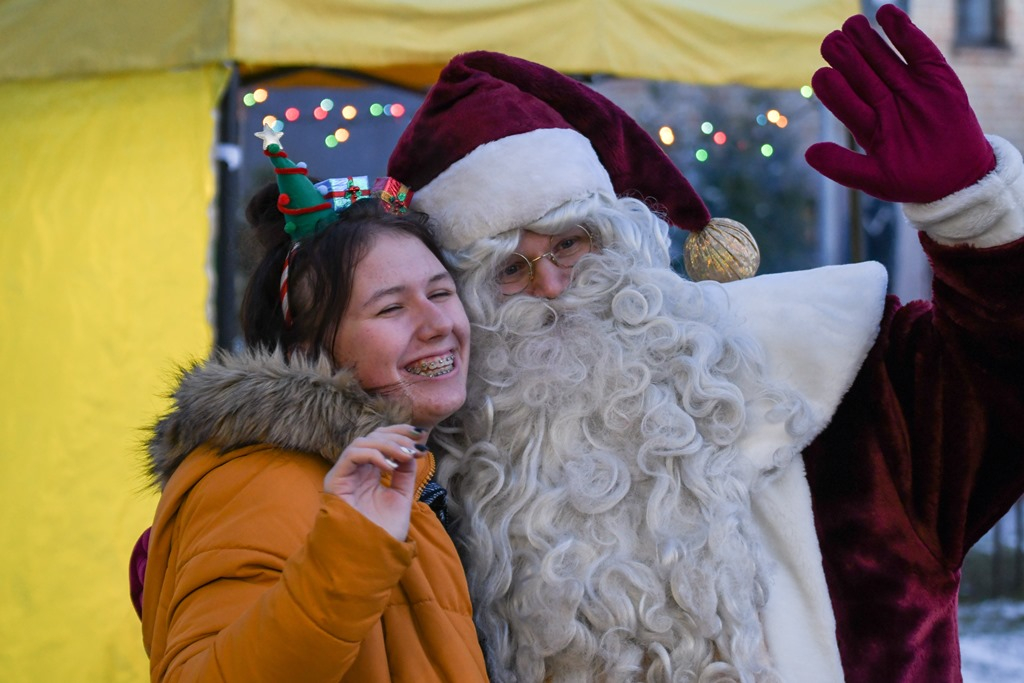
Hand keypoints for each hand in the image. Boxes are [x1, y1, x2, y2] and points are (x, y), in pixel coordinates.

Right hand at [324, 424, 427, 540]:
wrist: (370, 556)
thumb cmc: (383, 532)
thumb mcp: (402, 496)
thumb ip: (405, 473)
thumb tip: (412, 450)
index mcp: (370, 473)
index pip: (382, 441)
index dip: (400, 433)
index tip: (421, 434)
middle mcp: (356, 471)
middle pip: (372, 436)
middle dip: (397, 434)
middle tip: (415, 443)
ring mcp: (344, 475)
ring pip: (362, 442)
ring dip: (388, 445)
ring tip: (405, 456)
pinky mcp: (335, 481)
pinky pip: (352, 455)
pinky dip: (373, 455)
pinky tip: (390, 467)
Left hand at [805, 4, 994, 202]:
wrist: (959, 177)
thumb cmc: (914, 181)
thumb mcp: (877, 180)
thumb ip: (843, 167)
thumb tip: (808, 154)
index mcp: (867, 125)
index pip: (845, 102)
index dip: (834, 89)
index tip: (821, 75)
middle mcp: (884, 102)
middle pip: (861, 75)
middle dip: (846, 58)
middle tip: (830, 40)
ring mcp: (909, 87)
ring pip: (884, 58)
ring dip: (868, 41)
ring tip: (852, 23)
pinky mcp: (935, 75)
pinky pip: (918, 50)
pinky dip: (904, 31)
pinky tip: (886, 14)